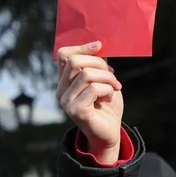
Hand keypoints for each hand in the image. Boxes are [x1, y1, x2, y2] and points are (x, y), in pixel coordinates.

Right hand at [56, 41, 123, 163]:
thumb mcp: (103, 79)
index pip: (64, 55)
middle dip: (99, 63)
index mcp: (64, 81)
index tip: (99, 47)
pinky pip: (93, 89)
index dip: (82, 47)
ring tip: (115, 86)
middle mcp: (61, 91)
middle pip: (74, 61)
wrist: (110, 131)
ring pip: (86, 75)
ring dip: (107, 78)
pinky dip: (107, 90)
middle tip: (112, 74)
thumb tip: (98, 45)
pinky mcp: (75, 111)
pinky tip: (110, 97)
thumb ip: (97, 64)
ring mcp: (66, 102)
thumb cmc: (106, 104)